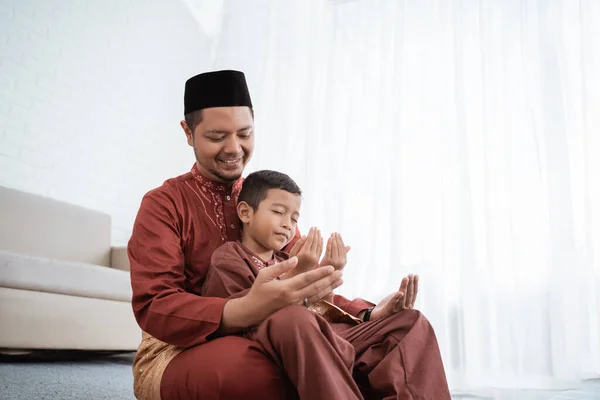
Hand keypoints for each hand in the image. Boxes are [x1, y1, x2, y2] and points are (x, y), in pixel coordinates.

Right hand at [220, 257, 343, 332]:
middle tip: (341, 273)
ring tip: (340, 280)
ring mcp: (295, 305)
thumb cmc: (257, 290)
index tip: (331, 267)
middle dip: (329, 280)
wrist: (252, 311)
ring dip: (329, 288)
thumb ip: (280, 266)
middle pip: (316, 288)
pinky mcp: (296, 309)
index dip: (320, 273)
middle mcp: (293, 297)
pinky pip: (312, 301)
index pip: (307, 279)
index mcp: (286, 287)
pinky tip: (330, 290)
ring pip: (316, 295)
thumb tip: (295, 259)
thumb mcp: (264, 275)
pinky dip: (323, 295)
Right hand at [286, 227, 322, 276]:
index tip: (313, 227)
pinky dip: (321, 243)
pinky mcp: (318, 261)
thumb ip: (298, 244)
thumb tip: (306, 236)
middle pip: (316, 242)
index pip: (310, 240)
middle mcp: (311, 256)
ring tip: (319, 231)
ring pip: (320, 246)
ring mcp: (316, 259)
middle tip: (316, 228)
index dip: (312, 232)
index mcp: (304, 253)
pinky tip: (321, 239)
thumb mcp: (292, 253)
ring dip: (320, 237)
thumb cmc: (292, 263)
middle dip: (316, 234)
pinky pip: (321, 250)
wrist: (297, 275)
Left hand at [319, 232, 349, 270]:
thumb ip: (343, 254)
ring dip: (334, 239)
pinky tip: (329, 238)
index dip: (341, 240)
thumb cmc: (330, 267)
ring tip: (332, 234)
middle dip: (337, 239)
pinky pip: (329, 250)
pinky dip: (330, 243)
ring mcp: (334, 261)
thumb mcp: (338, 261)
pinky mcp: (327, 260)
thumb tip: (349, 246)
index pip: (343, 248)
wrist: (322, 276)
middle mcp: (340, 261)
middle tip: (335, 232)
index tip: (338, 234)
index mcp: (344, 261)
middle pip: (339, 247)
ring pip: (335, 247)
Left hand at [370, 274, 418, 320]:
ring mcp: (397, 310)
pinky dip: (396, 298)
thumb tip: (407, 279)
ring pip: (402, 298)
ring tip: (405, 278)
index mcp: (408, 305)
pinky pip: (393, 304)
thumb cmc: (389, 305)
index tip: (416, 275)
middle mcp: (405, 308)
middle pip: (409, 295)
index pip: (413, 294)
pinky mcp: (389, 311)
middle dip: (411, 284)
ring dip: (404, 287)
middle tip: (411, 275)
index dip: (415, 284)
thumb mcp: (397, 297)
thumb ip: (403, 291)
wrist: (378, 316)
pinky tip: (399, 292)